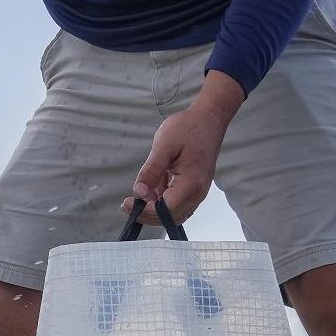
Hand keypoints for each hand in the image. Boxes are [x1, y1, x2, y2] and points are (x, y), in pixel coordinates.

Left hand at [122, 72, 244, 223]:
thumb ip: (151, 171)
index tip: (126, 204)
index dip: (145, 211)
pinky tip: (151, 189)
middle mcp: (198, 192)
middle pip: (171, 217)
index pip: (167, 210)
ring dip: (154, 209)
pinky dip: (162, 201)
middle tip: (127, 204)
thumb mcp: (164, 145)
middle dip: (147, 214)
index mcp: (192, 183)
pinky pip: (177, 203)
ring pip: (174, 213)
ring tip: (137, 195)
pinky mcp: (194, 188)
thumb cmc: (187, 128)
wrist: (208, 119)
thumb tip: (138, 192)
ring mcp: (198, 191)